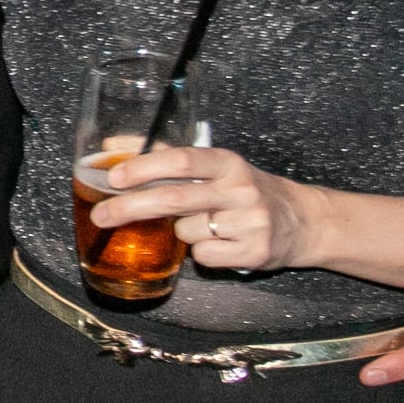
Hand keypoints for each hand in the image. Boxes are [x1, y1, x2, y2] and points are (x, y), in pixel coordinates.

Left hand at [89, 143, 322, 272]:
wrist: (302, 221)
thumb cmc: (244, 190)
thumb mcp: (215, 166)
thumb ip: (166, 157)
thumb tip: (111, 146)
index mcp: (227, 162)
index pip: (181, 159)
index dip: (144, 167)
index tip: (113, 177)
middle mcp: (240, 189)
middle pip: (174, 199)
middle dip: (130, 208)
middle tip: (101, 216)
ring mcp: (249, 222)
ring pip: (186, 233)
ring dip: (180, 233)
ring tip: (204, 225)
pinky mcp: (254, 252)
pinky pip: (204, 256)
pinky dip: (201, 253)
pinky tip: (222, 243)